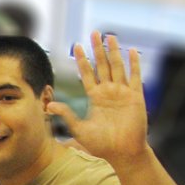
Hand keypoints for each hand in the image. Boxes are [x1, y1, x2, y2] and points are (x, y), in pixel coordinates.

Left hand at [46, 31, 149, 167]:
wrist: (121, 152)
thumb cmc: (101, 144)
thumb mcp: (79, 128)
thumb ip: (66, 114)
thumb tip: (48, 104)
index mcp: (95, 97)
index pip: (87, 73)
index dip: (82, 60)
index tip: (76, 46)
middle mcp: (109, 91)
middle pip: (102, 65)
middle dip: (97, 49)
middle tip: (94, 32)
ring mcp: (123, 93)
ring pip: (117, 66)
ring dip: (114, 51)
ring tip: (109, 36)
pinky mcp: (136, 97)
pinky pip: (135, 77)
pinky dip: (133, 64)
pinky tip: (130, 51)